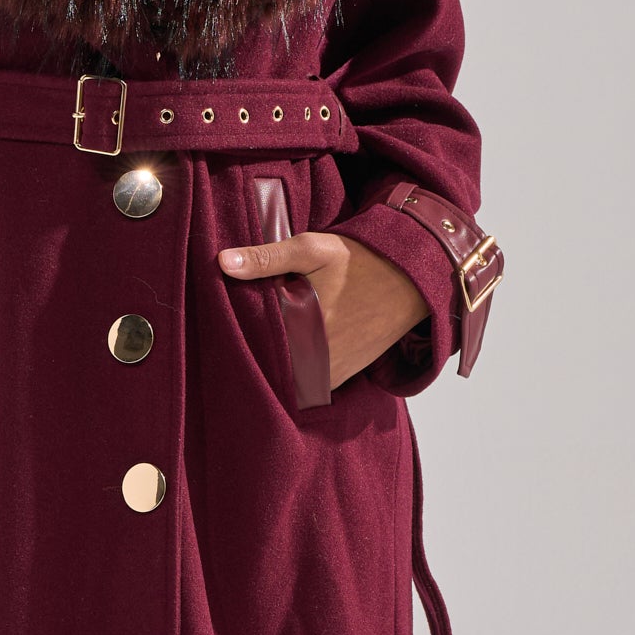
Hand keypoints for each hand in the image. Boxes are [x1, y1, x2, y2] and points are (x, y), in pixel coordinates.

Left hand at [217, 231, 429, 387]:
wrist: (411, 279)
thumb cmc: (359, 260)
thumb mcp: (312, 250)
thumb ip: (266, 258)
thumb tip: (222, 262)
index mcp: (301, 326)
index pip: (252, 344)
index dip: (235, 336)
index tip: (224, 328)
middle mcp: (315, 357)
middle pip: (268, 364)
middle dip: (253, 353)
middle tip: (238, 338)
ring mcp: (330, 371)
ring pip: (287, 378)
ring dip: (275, 366)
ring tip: (263, 345)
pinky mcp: (341, 376)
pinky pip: (307, 385)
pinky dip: (296, 374)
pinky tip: (290, 352)